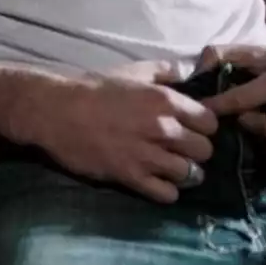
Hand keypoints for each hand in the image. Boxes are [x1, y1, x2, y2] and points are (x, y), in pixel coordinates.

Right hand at [10, 60, 221, 204]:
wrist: (56, 111)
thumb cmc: (93, 87)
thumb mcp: (132, 71)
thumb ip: (165, 71)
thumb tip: (191, 70)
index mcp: (165, 100)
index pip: (209, 122)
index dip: (203, 126)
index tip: (192, 128)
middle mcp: (163, 129)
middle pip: (204, 150)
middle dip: (196, 151)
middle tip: (181, 149)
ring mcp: (147, 155)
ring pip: (190, 174)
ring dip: (184, 173)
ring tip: (171, 168)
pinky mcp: (130, 177)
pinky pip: (166, 194)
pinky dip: (166, 191)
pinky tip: (157, 182)